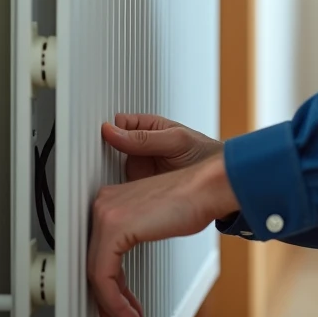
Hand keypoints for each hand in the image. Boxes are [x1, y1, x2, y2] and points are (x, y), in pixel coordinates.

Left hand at [87, 154, 239, 316]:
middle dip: (110, 298)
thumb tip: (123, 271)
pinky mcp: (113, 227)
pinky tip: (130, 314)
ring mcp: (106, 214)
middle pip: (94, 262)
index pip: (97, 250)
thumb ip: (132, 239)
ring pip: (96, 273)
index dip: (108, 282)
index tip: (117, 303)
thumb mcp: (153, 223)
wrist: (208, 189)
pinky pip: (104, 276)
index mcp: (110, 201)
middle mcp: (103, 204)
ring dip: (115, 305)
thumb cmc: (192, 202)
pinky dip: (116, 301)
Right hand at [101, 113, 223, 180]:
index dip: (109, 130)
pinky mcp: (140, 188)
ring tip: (105, 176)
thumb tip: (112, 131)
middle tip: (96, 160)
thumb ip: (145, 138)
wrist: (221, 182)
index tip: (101, 137)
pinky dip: (119, 191)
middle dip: (104, 153)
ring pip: (114, 168)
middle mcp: (140, 147)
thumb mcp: (176, 141)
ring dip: (109, 173)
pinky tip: (117, 193)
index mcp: (148, 127)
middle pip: (112, 146)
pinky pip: (123, 188)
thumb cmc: (204, 154)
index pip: (119, 123)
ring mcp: (139, 167)